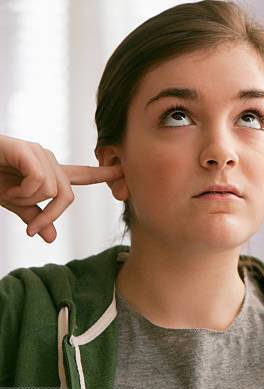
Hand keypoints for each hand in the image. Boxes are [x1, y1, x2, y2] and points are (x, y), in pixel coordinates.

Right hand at [0, 134, 122, 241]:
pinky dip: (23, 191)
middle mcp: (49, 160)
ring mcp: (39, 153)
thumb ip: (34, 216)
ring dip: (28, 201)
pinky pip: (40, 181)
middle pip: (67, 196)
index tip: (125, 173)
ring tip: (8, 192)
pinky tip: (8, 186)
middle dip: (48, 215)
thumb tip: (51, 236)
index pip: (83, 175)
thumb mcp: (12, 202)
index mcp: (49, 172)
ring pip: (53, 190)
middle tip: (29, 226)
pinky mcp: (27, 150)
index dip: (105, 175)